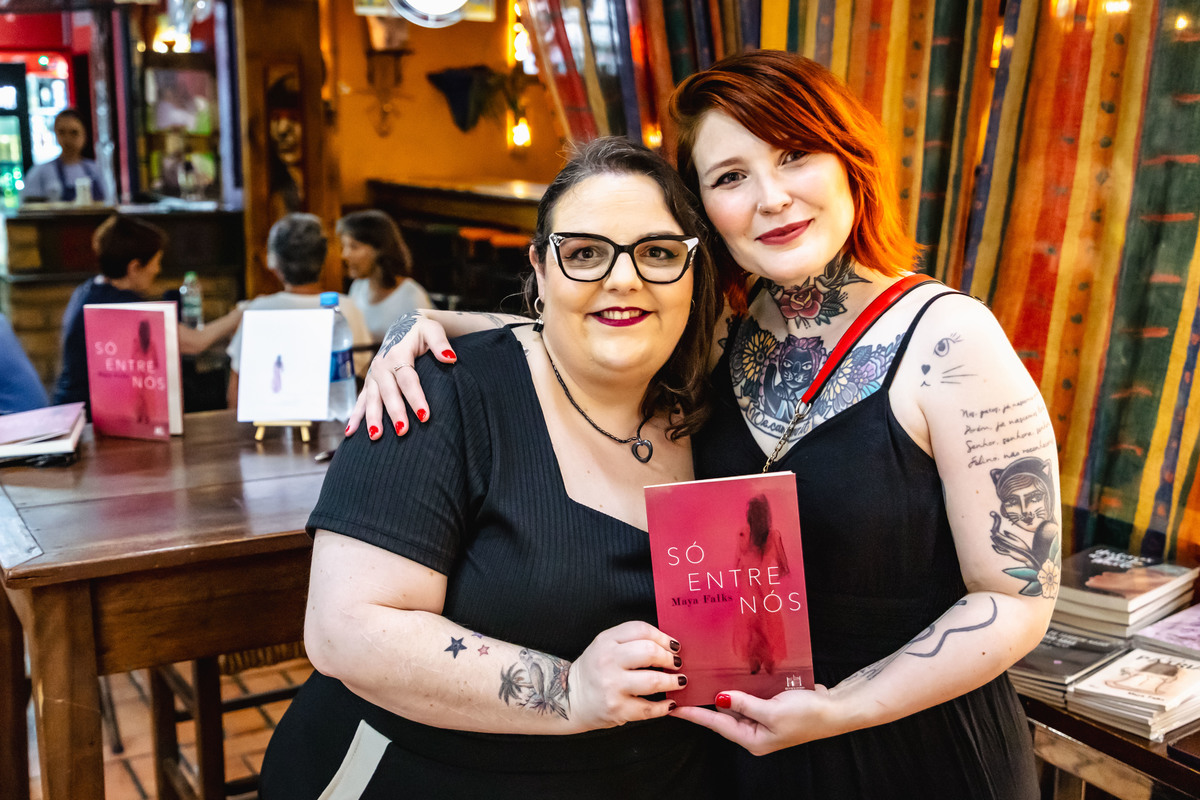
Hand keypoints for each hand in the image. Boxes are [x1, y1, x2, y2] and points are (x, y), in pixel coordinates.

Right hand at [346, 314, 454, 438]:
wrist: (403, 326)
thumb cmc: (421, 332)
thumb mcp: (432, 331)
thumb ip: (440, 343)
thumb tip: (450, 357)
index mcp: (398, 354)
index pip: (407, 379)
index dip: (415, 397)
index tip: (424, 415)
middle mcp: (382, 366)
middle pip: (388, 392)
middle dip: (395, 412)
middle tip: (402, 431)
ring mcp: (374, 376)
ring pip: (372, 399)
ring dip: (372, 418)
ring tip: (376, 436)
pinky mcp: (370, 383)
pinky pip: (361, 401)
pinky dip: (355, 416)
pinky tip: (350, 433)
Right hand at [568, 621, 685, 730]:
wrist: (570, 699)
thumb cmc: (595, 670)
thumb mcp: (605, 646)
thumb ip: (630, 641)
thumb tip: (668, 645)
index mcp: (605, 640)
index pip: (641, 629)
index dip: (663, 637)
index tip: (673, 646)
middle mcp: (607, 661)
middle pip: (649, 652)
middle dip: (670, 658)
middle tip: (677, 664)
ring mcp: (611, 685)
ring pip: (653, 681)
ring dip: (673, 682)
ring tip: (680, 681)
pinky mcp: (616, 708)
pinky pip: (649, 708)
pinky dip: (665, 707)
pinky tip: (670, 703)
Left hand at [670, 685, 835, 755]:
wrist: (836, 709)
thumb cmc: (808, 714)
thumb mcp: (773, 710)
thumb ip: (744, 704)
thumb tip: (720, 698)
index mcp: (753, 738)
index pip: (716, 724)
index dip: (695, 714)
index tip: (674, 707)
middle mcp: (755, 731)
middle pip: (723, 714)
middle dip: (706, 700)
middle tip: (684, 685)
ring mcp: (763, 718)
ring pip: (735, 703)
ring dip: (723, 690)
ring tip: (701, 676)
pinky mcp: (771, 706)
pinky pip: (749, 696)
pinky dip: (740, 686)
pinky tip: (730, 673)